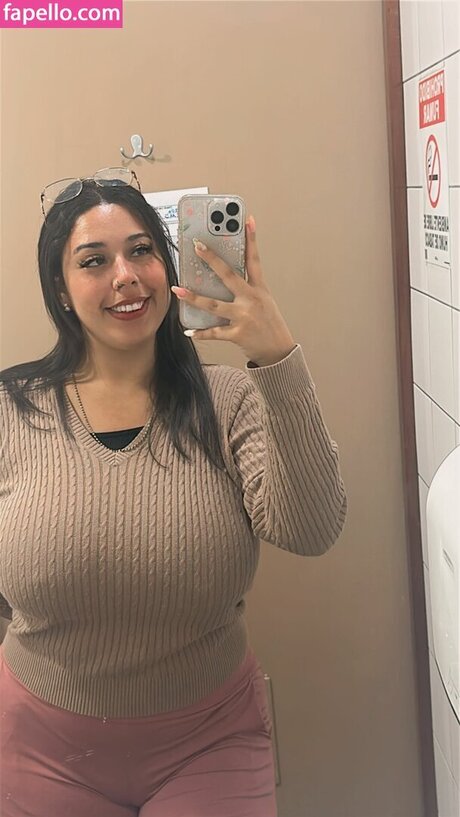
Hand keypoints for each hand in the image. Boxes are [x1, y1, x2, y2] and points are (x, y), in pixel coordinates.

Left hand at [171, 215, 296, 366]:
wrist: (279, 352)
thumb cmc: (270, 325)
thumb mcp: (264, 301)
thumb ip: (247, 289)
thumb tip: (224, 277)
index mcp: (259, 289)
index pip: (254, 260)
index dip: (251, 239)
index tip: (247, 220)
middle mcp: (251, 300)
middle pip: (229, 275)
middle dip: (212, 259)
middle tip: (197, 246)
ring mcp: (244, 317)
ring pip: (214, 305)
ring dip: (194, 298)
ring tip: (178, 290)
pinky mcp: (237, 334)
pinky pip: (214, 332)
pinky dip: (201, 333)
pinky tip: (188, 330)